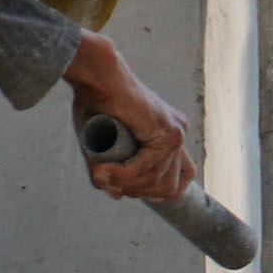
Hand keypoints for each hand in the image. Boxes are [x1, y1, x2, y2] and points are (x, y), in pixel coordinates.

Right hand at [64, 32, 194, 200]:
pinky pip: (148, 167)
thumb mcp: (105, 145)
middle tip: (112, 183)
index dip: (150, 191)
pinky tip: (104, 172)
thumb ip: (113, 170)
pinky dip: (124, 174)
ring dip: (127, 184)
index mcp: (167, 135)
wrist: (96, 77)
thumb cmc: (95, 103)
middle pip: (172, 185)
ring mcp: (176, 133)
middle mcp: (177, 134)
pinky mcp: (168, 132)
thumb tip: (118, 196)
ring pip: (157, 180)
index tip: (123, 188)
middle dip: (140, 192)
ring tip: (101, 175)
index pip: (175, 179)